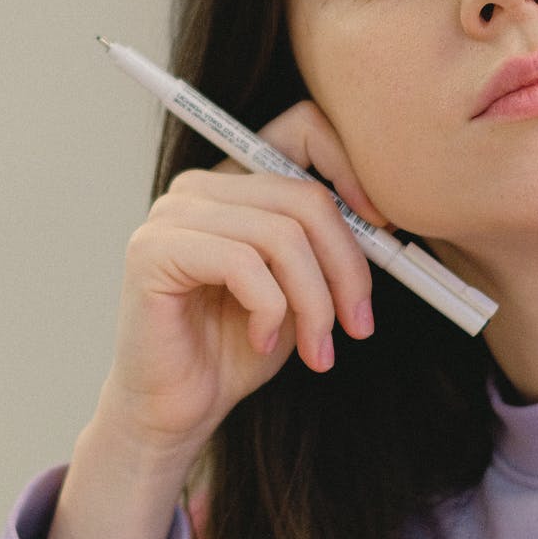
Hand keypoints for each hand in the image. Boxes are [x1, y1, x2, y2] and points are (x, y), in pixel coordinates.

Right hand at [95, 98, 386, 463]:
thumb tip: (384, 219)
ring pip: (280, 236)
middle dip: (346, 268)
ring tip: (317, 349)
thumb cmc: (237, 350)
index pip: (304, 127)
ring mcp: (171, 214)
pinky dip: (269, 311)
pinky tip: (260, 342)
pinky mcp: (153, 251)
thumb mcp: (301, 290)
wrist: (178, 411)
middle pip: (304, 196)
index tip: (385, 231)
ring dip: (314, 303)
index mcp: (236, 182)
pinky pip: (243, 265)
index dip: (353, 171)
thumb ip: (328, 245)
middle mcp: (200, 187)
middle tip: (358, 325)